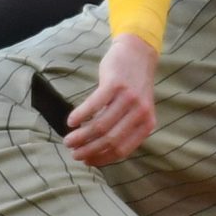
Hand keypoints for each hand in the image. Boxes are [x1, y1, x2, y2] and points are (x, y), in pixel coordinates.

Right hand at [66, 34, 158, 165]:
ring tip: (68, 140)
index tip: (86, 162)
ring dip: (81, 136)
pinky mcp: (115, 85)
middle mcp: (140, 113)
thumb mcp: (138, 110)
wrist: (138, 54)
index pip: (123, 149)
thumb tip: (99, 151)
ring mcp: (129, 99)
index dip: (102, 158)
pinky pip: (94, 106)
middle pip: (110, 140)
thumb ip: (125, 128)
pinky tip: (70, 121)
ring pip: (100, 126)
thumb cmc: (133, 86)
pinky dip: (80, 115)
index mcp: (147, 124)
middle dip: (88, 150)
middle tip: (73, 153)